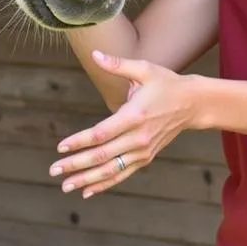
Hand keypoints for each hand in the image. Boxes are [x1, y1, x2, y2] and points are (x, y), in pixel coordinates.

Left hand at [48, 51, 200, 198]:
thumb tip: (95, 54)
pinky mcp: (146, 158)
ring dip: (87, 179)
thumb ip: (118, 65)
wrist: (192, 104)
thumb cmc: (166, 83)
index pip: (102, 133)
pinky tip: (87, 191)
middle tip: (54, 170)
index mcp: (135, 115)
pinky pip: (122, 174)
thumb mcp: (144, 69)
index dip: (80, 141)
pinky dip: (105, 184)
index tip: (61, 147)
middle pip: (103, 155)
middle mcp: (139, 138)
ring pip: (111, 170)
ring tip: (65, 185)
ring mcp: (143, 151)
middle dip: (77, 164)